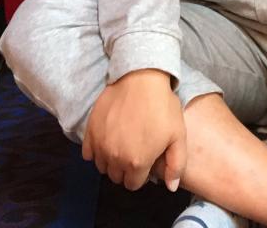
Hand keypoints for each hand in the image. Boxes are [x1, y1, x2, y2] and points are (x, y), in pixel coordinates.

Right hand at [81, 69, 186, 190]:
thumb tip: (170, 188)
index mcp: (137, 163)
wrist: (141, 79)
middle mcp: (115, 158)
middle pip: (117, 177)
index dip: (142, 175)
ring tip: (123, 144)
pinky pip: (88, 154)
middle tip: (136, 151)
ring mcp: (100, 145)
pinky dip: (96, 151)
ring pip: (102, 166)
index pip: (133, 184)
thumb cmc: (163, 106)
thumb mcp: (178, 135)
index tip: (146, 160)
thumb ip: (176, 165)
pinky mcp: (90, 132)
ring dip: (111, 161)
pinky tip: (108, 139)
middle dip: (126, 169)